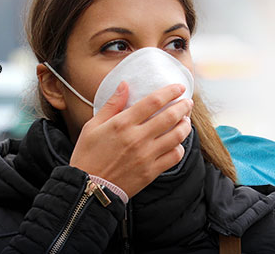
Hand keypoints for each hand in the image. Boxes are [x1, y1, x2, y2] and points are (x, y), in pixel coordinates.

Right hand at [70, 82, 192, 196]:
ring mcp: (146, 156)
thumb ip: (112, 105)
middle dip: (183, 107)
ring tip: (186, 121)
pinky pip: (174, 157)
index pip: (153, 101)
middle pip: (170, 117)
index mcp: (122, 124)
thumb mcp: (92, 126)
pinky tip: (177, 143)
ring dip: (185, 126)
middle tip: (187, 103)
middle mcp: (137, 138)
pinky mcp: (151, 172)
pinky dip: (179, 148)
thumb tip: (125, 84)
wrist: (88, 189)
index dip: (170, 92)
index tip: (179, 88)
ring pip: (176, 136)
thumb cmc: (87, 156)